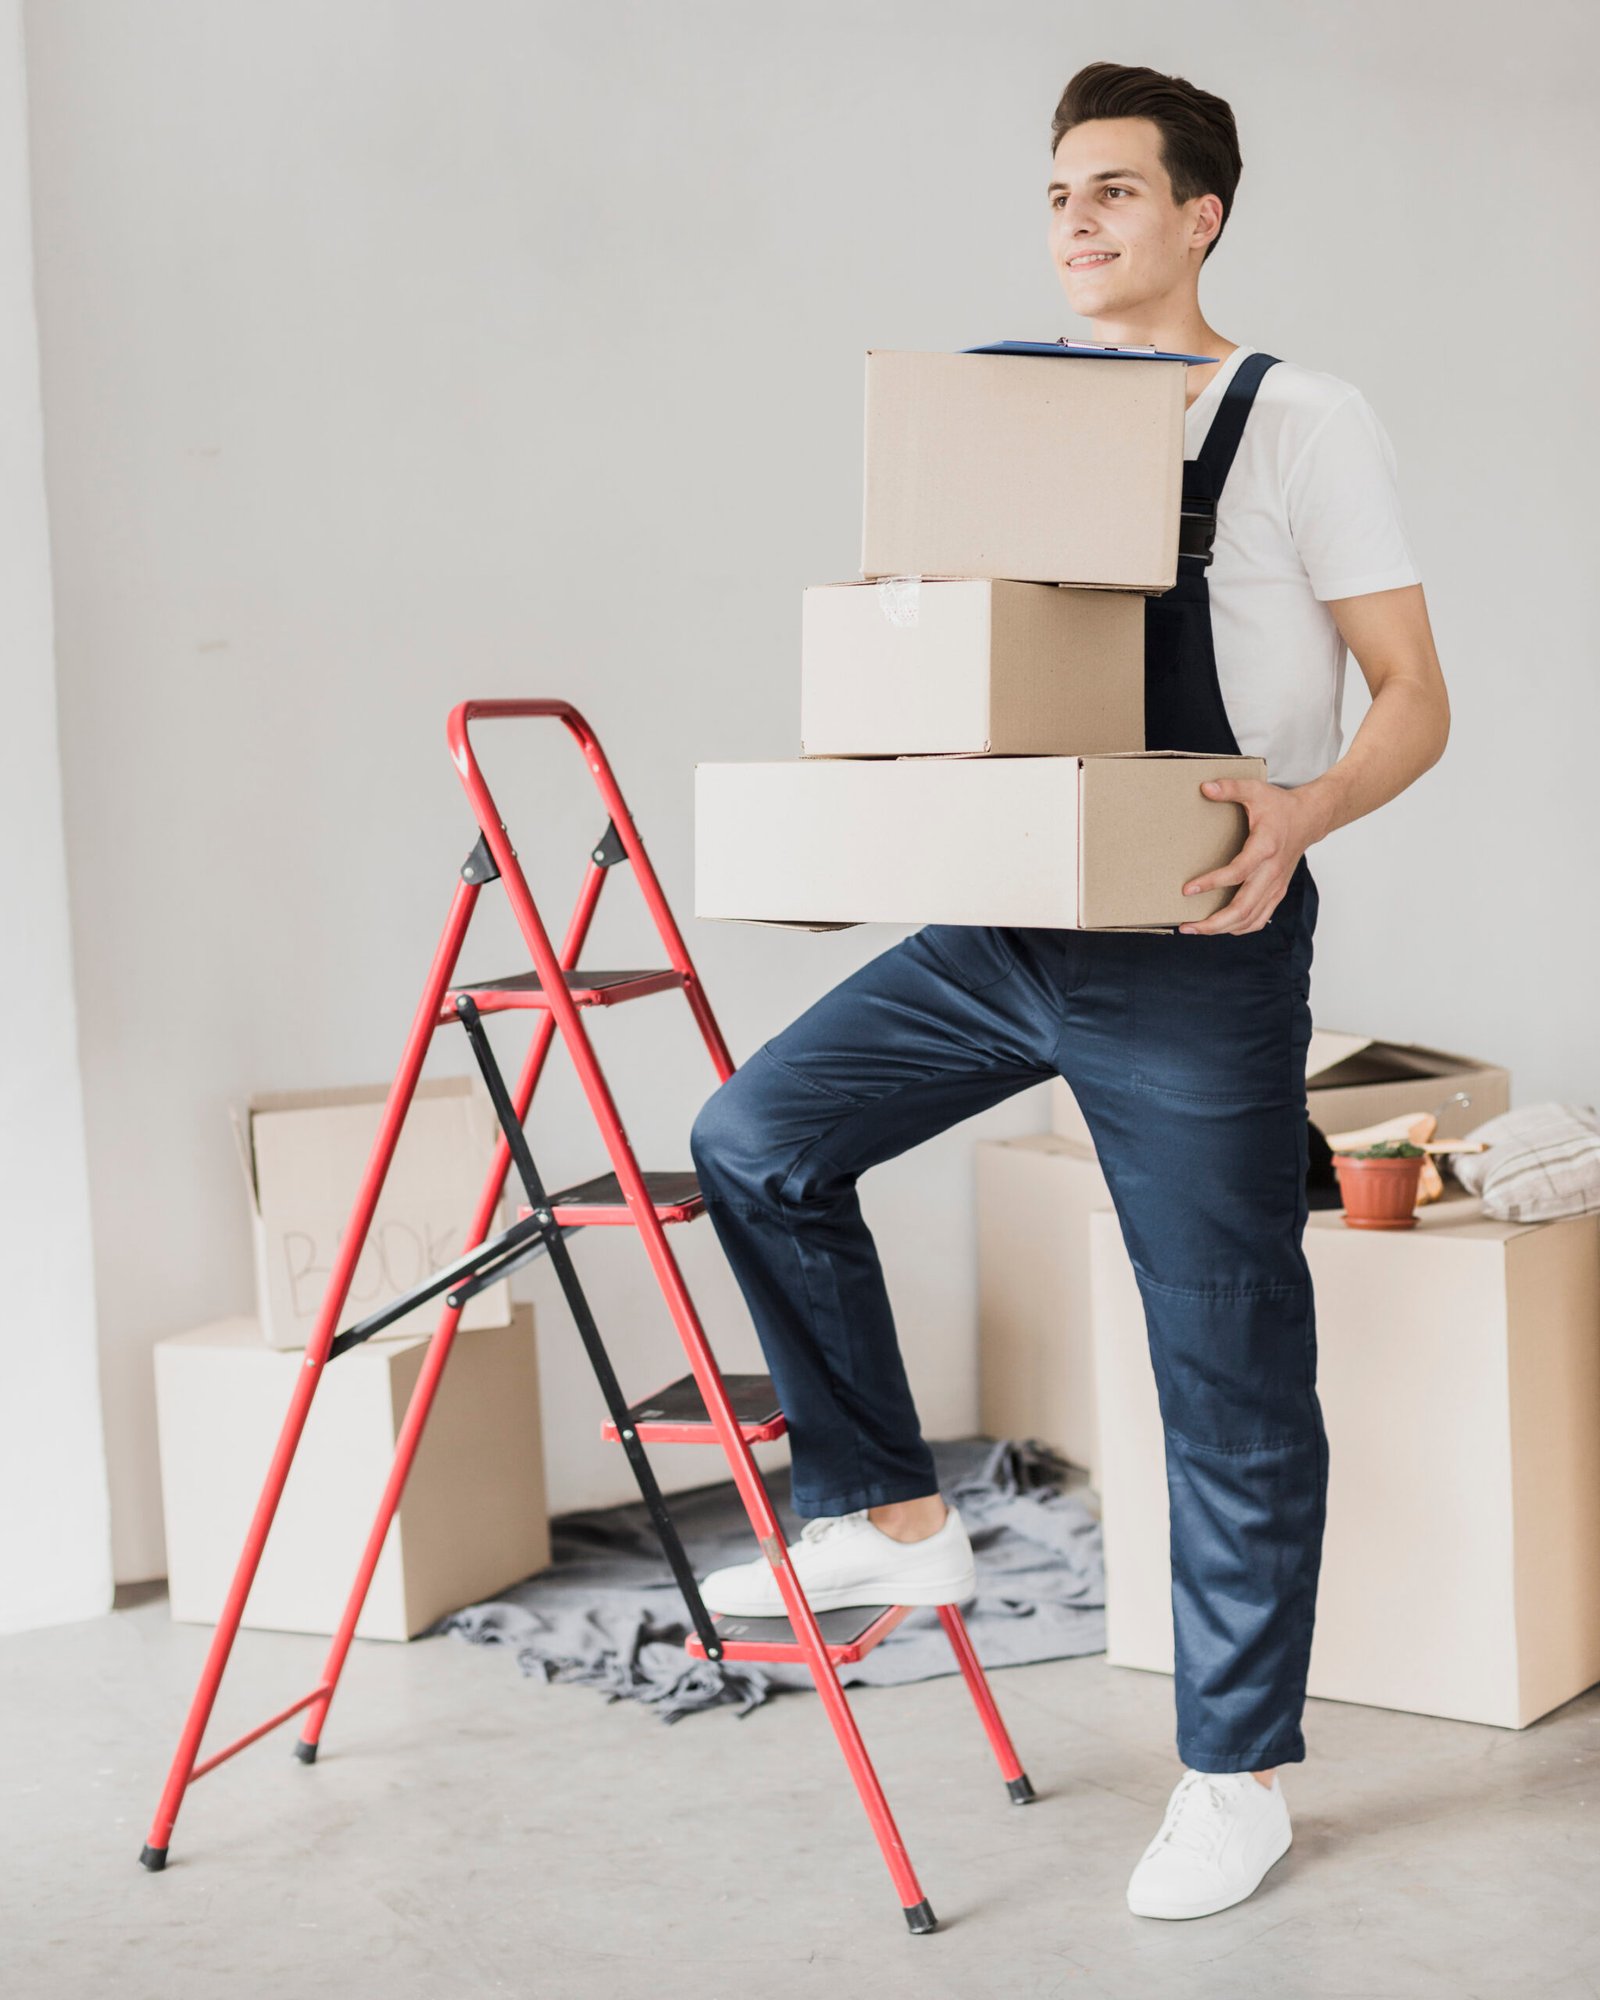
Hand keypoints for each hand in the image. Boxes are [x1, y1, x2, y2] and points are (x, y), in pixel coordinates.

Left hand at [1178, 777, 1320, 935]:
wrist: (1310, 818)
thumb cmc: (1281, 806)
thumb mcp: (1256, 790)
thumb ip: (1231, 788)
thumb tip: (1205, 787)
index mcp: (1265, 847)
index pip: (1237, 873)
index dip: (1212, 883)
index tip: (1187, 890)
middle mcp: (1272, 871)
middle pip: (1243, 908)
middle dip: (1213, 922)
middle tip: (1186, 926)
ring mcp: (1276, 885)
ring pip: (1250, 918)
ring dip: (1222, 928)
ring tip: (1196, 929)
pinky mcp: (1277, 891)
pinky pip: (1260, 918)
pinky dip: (1240, 927)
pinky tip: (1221, 927)